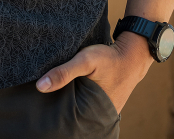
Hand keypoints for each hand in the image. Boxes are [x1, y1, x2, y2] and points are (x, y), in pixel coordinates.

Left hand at [33, 33, 152, 111]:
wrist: (133, 55)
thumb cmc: (109, 58)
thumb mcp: (85, 61)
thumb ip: (64, 72)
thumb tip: (40, 87)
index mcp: (94, 111)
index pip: (67, 118)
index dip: (54, 110)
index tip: (41, 103)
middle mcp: (99, 114)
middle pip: (72, 114)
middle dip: (60, 106)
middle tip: (46, 96)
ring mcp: (102, 109)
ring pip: (79, 108)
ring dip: (69, 101)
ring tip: (55, 92)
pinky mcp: (103, 102)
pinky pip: (85, 103)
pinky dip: (77, 98)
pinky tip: (68, 89)